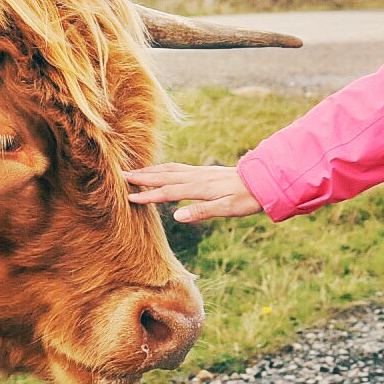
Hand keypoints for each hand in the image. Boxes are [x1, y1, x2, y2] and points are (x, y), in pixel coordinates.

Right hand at [125, 162, 264, 222]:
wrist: (263, 181)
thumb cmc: (246, 199)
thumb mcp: (226, 209)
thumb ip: (202, 211)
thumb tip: (177, 216)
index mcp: (199, 187)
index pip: (168, 191)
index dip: (148, 195)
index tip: (129, 197)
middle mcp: (197, 176)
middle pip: (164, 175)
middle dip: (142, 176)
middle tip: (121, 176)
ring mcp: (200, 172)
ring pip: (170, 169)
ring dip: (151, 170)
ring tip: (134, 171)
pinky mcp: (204, 171)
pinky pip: (178, 167)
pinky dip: (164, 168)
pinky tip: (161, 170)